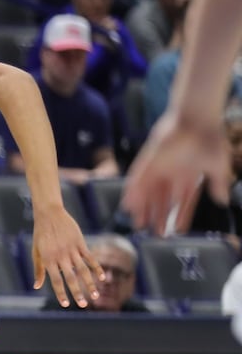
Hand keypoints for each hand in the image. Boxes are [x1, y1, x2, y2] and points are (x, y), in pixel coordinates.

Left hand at [30, 203, 103, 307]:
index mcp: (48, 259)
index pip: (56, 280)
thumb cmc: (40, 235)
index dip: (61, 293)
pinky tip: (102, 278)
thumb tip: (37, 286)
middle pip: (71, 278)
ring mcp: (72, 250)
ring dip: (90, 284)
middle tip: (83, 305)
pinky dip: (96, 268)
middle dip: (77, 292)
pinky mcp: (80, 243)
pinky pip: (90, 258)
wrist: (49, 214)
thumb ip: (38, 270)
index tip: (65, 304)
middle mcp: (61, 256)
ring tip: (95, 296)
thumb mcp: (36, 252)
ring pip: (83, 270)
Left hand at [123, 113, 230, 234]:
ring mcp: (159, 168)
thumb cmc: (210, 139)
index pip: (183, 201)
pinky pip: (137, 180)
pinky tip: (129, 206)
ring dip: (143, 209)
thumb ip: (218, 184)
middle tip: (155, 234)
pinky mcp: (148, 161)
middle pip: (163, 200)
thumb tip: (223, 201)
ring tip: (138, 225)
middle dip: (159, 216)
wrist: (196, 120)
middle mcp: (172, 174)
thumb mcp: (217, 167)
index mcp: (190, 175)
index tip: (177, 230)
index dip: (180, 215)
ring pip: (148, 193)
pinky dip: (133, 193)